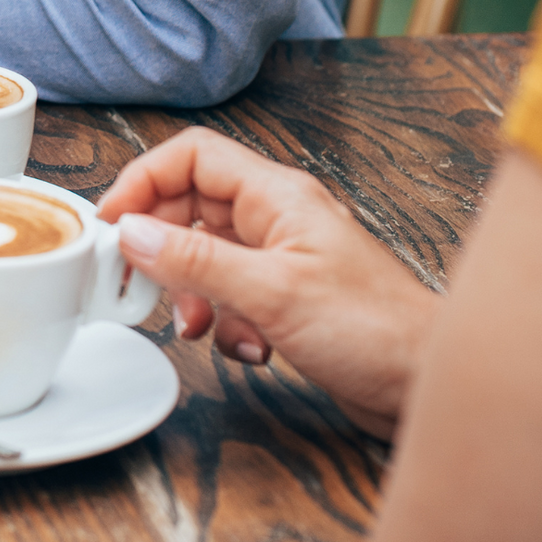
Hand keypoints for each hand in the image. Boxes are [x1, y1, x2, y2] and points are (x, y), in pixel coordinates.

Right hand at [98, 127, 437, 438]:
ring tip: (198, 325)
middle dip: (162, 246)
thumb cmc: (374, 330)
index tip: (111, 222)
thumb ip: (195, 261)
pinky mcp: (289, 297)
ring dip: (193, 292)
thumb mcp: (270, 293)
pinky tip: (246, 348)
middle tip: (138, 283)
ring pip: (207, 254)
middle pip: (192, 205)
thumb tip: (130, 232)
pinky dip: (225, 320)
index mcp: (276, 195)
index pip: (191, 156)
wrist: (430, 385)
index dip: (144, 181)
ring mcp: (284, 256)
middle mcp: (278, 217)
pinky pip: (231, 293)